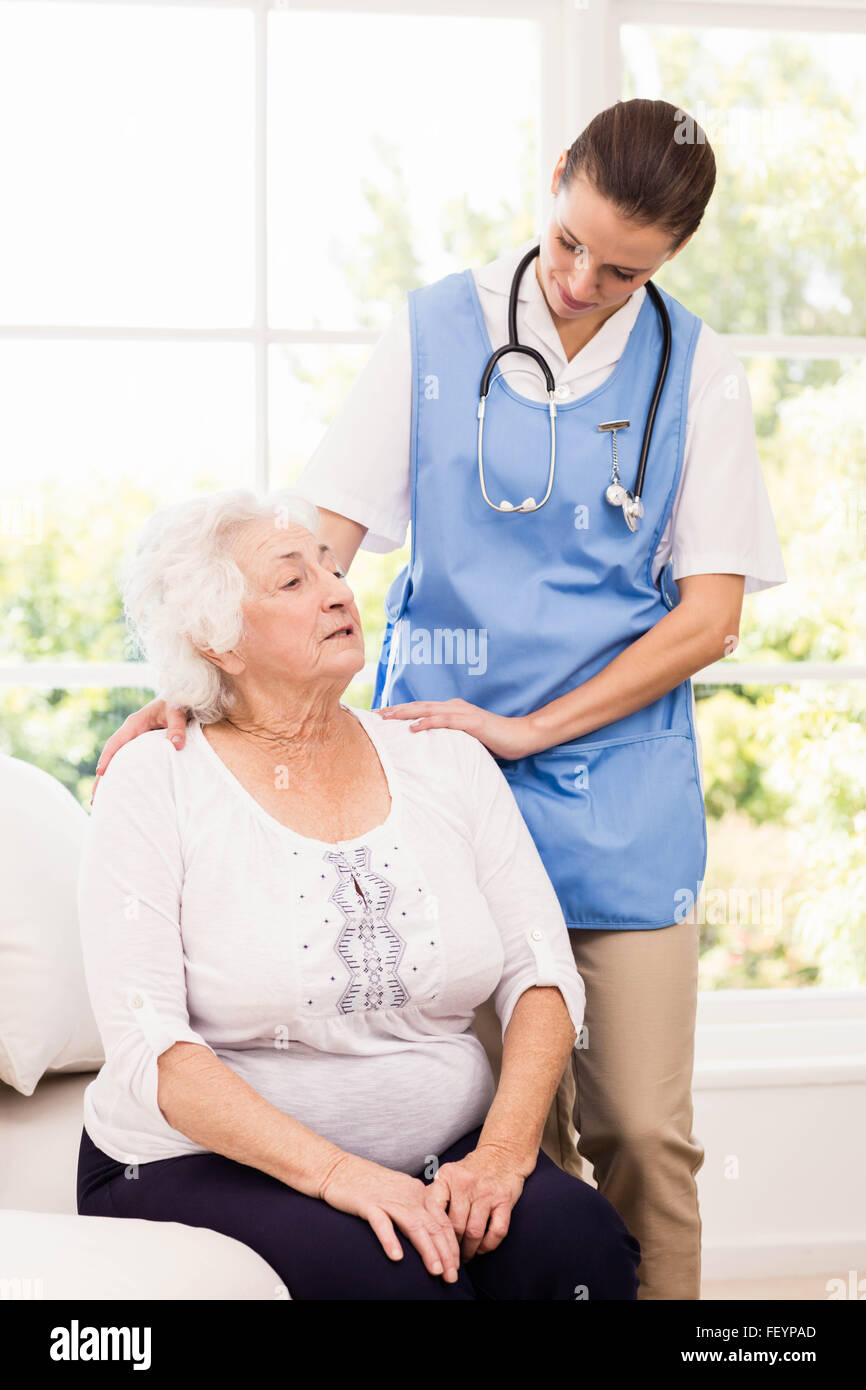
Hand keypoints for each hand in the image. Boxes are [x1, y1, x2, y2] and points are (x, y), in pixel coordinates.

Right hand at [91, 697, 189, 801]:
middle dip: (102, 777)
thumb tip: (176, 744)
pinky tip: (123, 790)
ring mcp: (135, 740)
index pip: (117, 742)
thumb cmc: (178, 704)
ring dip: (110, 779)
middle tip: (95, 798)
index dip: (108, 757)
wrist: (182, 699)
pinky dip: (123, 775)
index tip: (100, 773)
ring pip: (118, 761)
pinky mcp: (142, 747)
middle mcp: (131, 732)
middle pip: (112, 756)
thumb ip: (177, 727)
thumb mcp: (178, 713)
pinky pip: (129, 762)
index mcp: (135, 723)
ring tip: (102, 802)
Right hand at [318, 1151, 460, 1283]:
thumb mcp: (399, 1193)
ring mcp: (388, 1199)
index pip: (442, 1221)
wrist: (336, 1168)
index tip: (457, 1266)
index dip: (452, 1245)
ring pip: (414, 1226)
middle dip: (446, 1253)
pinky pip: (381, 1222)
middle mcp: (407, 1195)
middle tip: (452, 1277)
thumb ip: (415, 1209)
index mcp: (417, 1192)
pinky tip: (397, 1257)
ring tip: (436, 1271)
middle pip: (433, 1226)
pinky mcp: (366, 1203)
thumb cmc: (368, 1185)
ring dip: (427, 1250)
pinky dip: (390, 1240)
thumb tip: (431, 1235)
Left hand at [376, 699, 539, 760]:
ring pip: (428, 710)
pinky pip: (445, 721)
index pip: (420, 709)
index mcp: (452, 710)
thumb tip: (431, 753)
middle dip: (395, 710)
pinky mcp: (472, 722)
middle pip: (418, 706)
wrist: (522, 736)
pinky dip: (428, 723)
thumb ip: (450, 741)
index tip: (379, 717)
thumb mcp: (467, 741)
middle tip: (373, 715)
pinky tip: (413, 727)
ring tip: (386, 719)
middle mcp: (455, 707)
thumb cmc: (496, 741)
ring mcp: (463, 713)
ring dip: (405, 714)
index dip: (399, 712)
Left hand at [426, 1144, 527, 1260]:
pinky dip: (488, 1245)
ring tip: (465, 1257)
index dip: (432, 1234)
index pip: (433, 1210)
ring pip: (474, 1232)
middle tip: (449, 1259)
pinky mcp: (504, 1199)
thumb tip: (416, 1223)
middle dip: (451, 1248)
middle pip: (454, 1226)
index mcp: (446, 1176)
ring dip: (469, 1250)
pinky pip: (497, 1231)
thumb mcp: (448, 1176)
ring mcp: (486, 1191)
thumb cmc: (469, 1171)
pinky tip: (482, 1248)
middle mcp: (466, 1182)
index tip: (432, 1249)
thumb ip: (434, 1195)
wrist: (502, 1153)